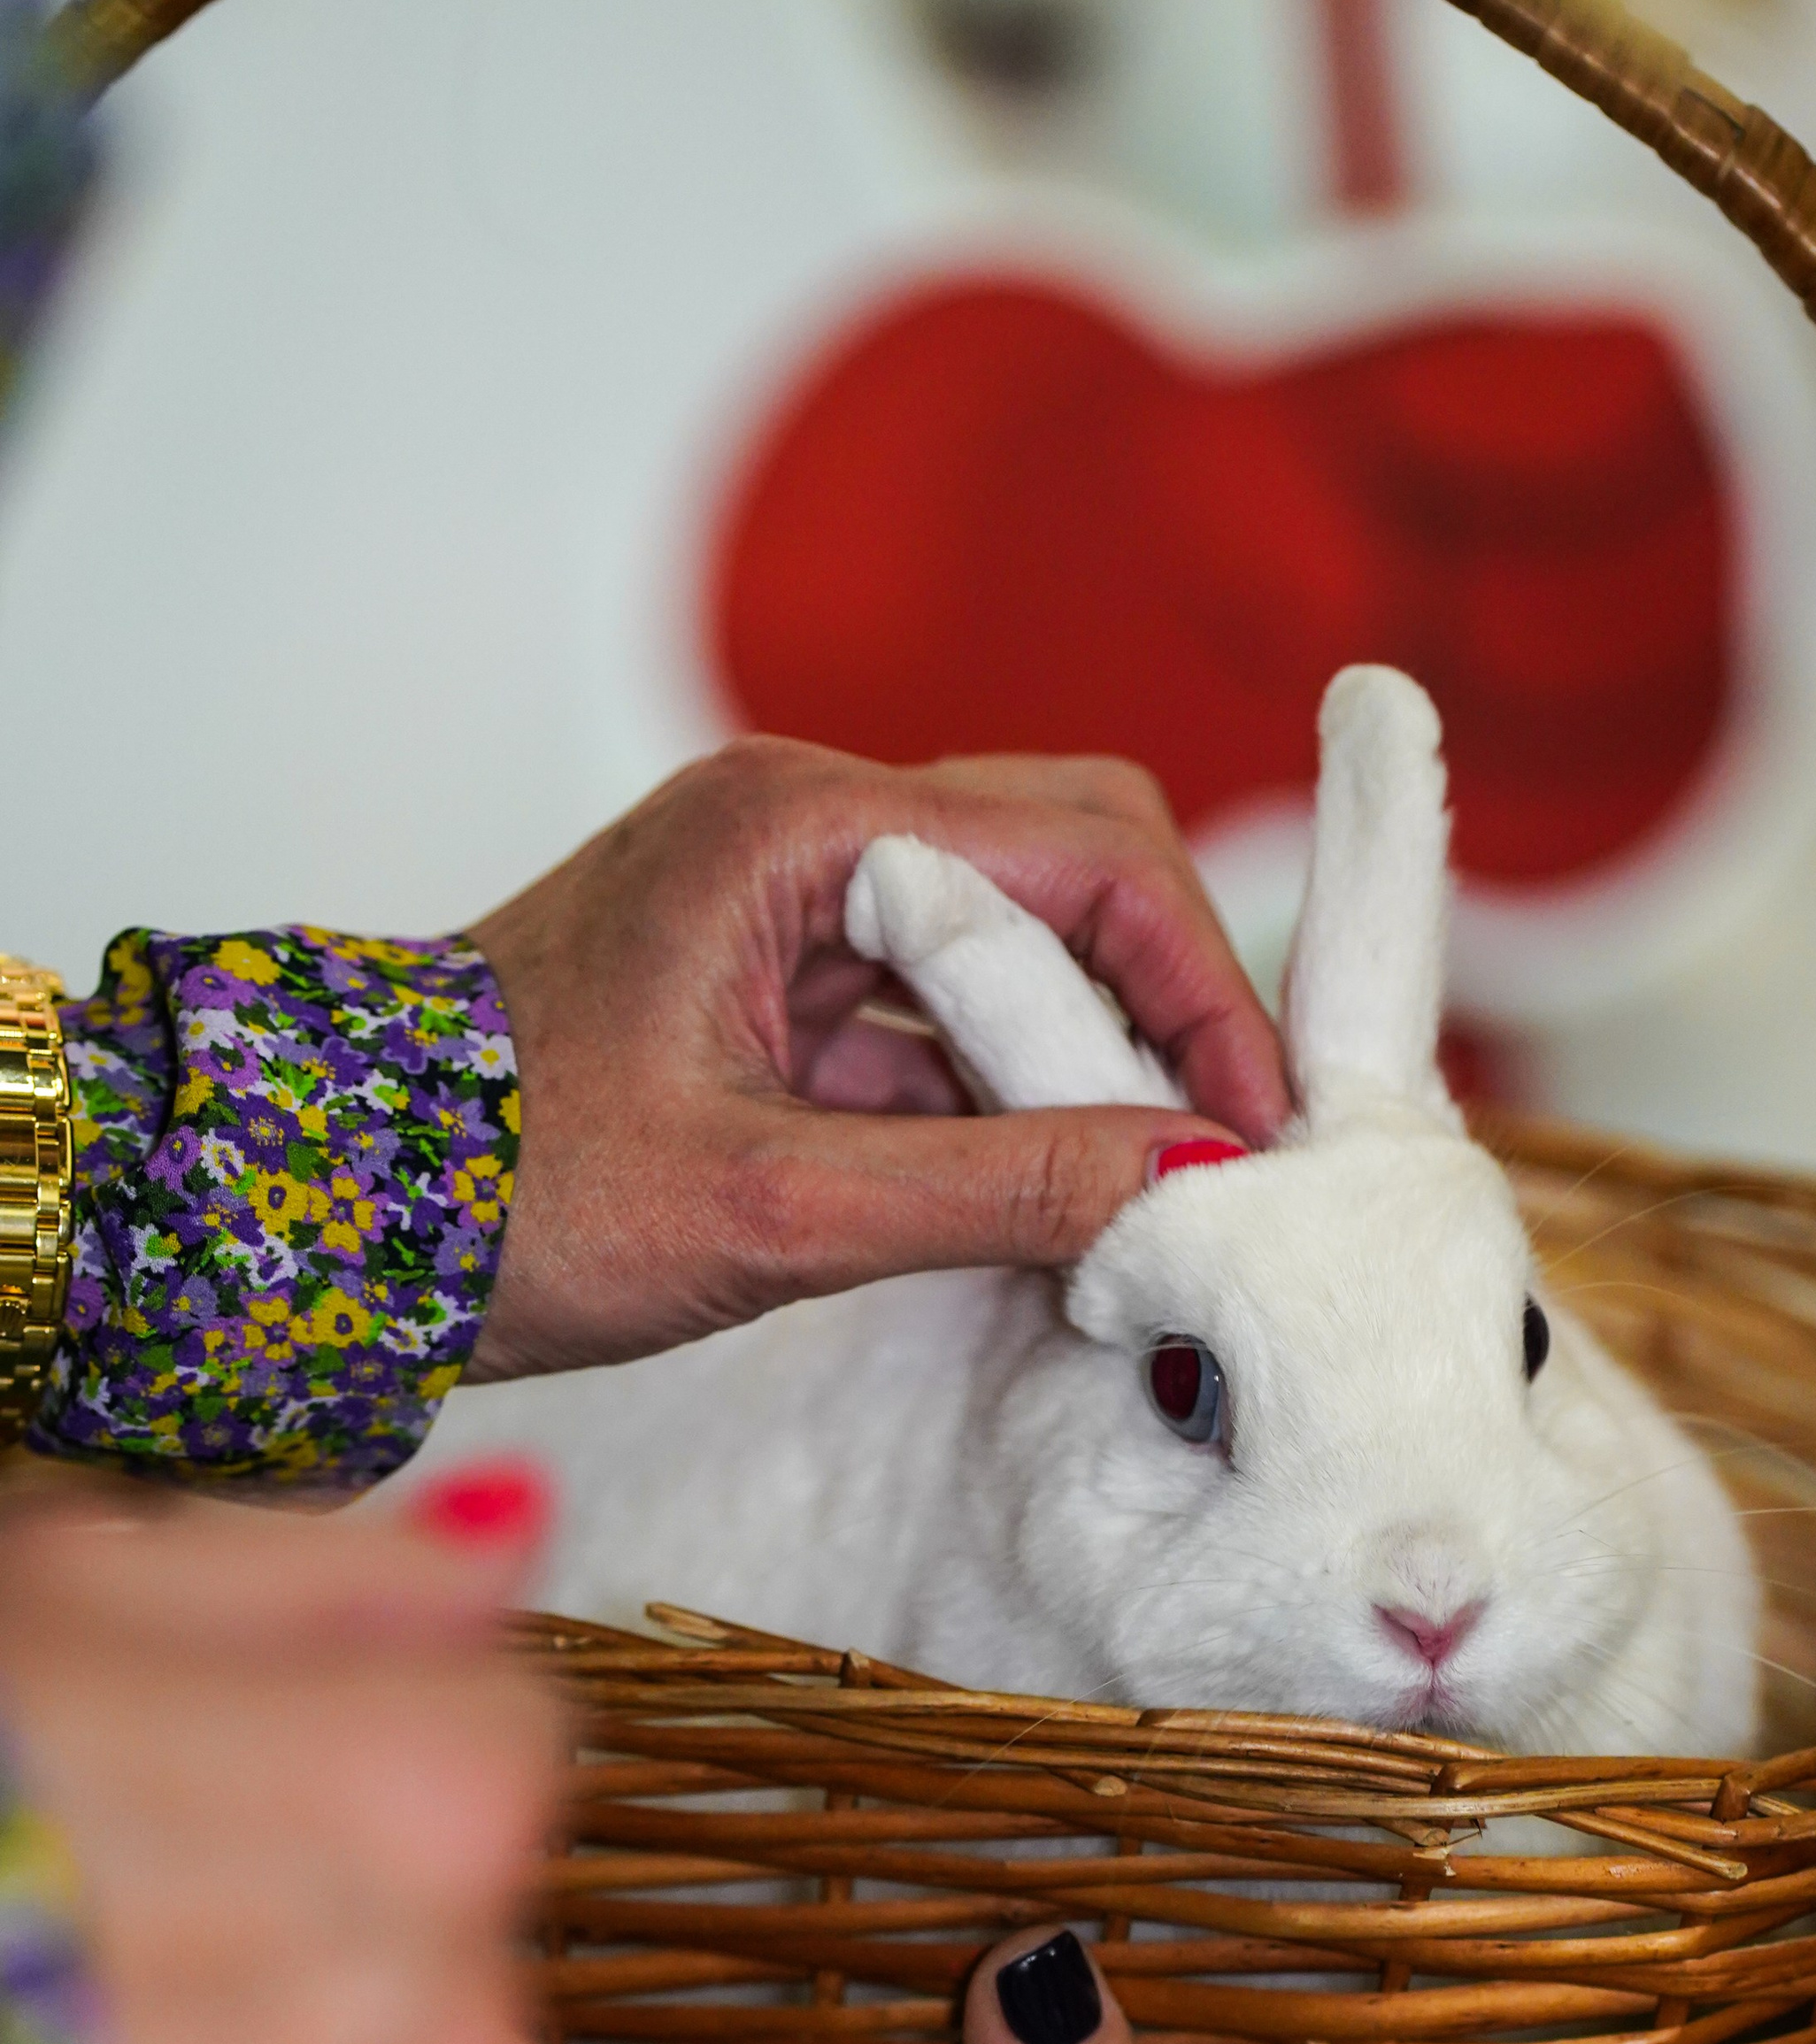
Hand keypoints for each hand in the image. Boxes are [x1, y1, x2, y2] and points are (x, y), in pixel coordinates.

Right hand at [0, 1469, 562, 2043]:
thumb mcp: (67, 1578)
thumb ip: (333, 1571)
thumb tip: (509, 1528)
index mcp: (407, 1810)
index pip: (510, 1740)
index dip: (379, 1711)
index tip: (255, 1720)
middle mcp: (397, 2030)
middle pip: (460, 1932)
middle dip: (340, 1885)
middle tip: (131, 1860)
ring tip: (87, 1999)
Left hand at [464, 739, 1288, 1379]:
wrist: (322, 1221)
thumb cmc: (499, 1195)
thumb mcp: (771, 1210)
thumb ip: (995, 1186)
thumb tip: (1194, 1179)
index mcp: (798, 823)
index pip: (1089, 854)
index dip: (1207, 986)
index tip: (1265, 1123)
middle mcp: (805, 823)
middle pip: (1077, 858)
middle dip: (1173, 994)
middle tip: (1237, 1142)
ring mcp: (789, 899)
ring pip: (1019, 938)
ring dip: (1098, 1050)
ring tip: (1161, 1183)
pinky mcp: (775, 980)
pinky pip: (944, 1011)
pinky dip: (1014, 1091)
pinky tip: (1059, 1192)